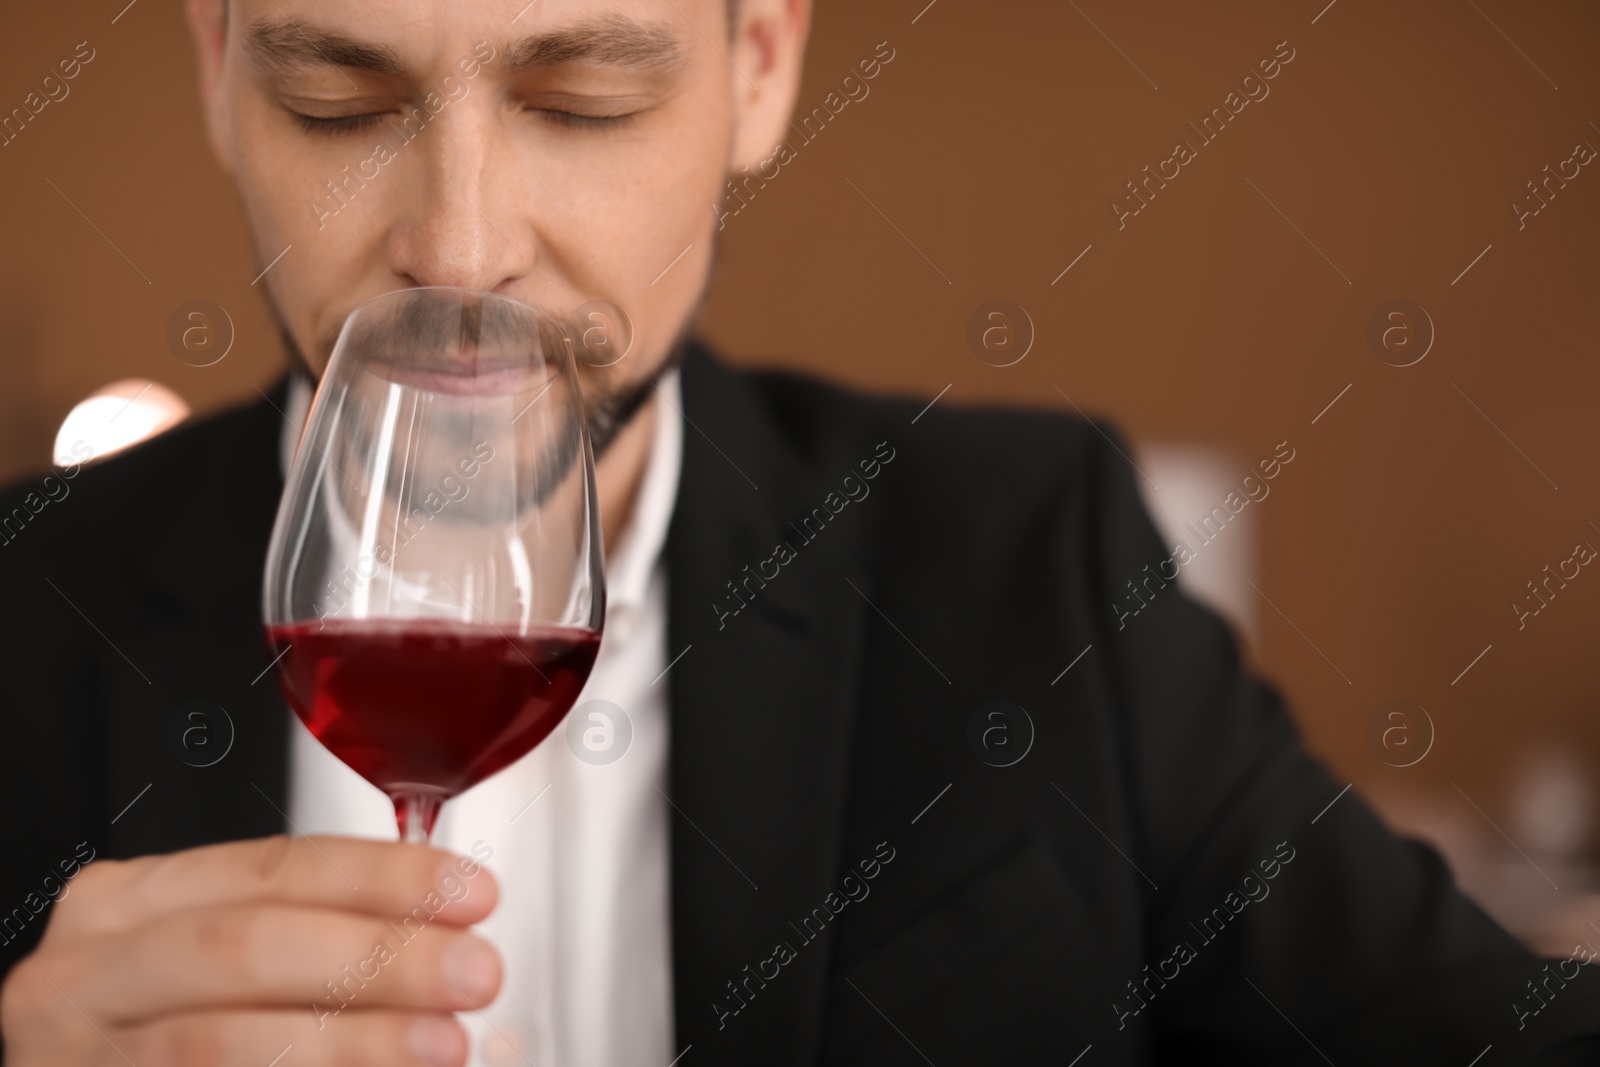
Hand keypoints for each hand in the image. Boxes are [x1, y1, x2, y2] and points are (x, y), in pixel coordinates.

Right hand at [0, 835, 500, 1065]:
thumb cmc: (156, 1026)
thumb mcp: (207, 960)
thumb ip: (307, 932)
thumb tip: (446, 937)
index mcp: (130, 903)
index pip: (274, 866)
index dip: (382, 878)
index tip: (471, 895)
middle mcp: (87, 974)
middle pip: (247, 945)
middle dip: (377, 957)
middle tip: (472, 972)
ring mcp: (75, 1058)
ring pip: (221, 1042)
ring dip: (350, 1042)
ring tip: (442, 1044)